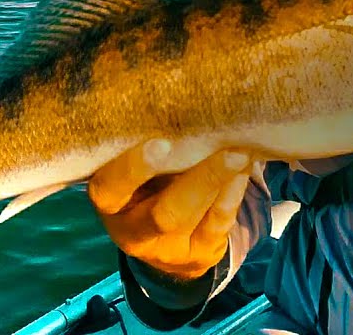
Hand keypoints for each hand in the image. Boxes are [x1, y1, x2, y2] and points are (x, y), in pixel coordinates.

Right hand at [87, 140, 252, 281]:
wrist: (164, 240)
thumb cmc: (147, 185)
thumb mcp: (135, 171)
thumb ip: (144, 143)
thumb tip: (176, 98)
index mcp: (110, 203)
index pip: (110, 190)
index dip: (133, 168)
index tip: (161, 142)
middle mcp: (133, 232)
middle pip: (163, 212)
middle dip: (196, 178)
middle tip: (222, 144)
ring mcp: (168, 250)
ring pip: (191, 217)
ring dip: (218, 180)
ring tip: (240, 152)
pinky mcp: (200, 255)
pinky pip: (216, 225)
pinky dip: (231, 195)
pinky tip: (242, 171)